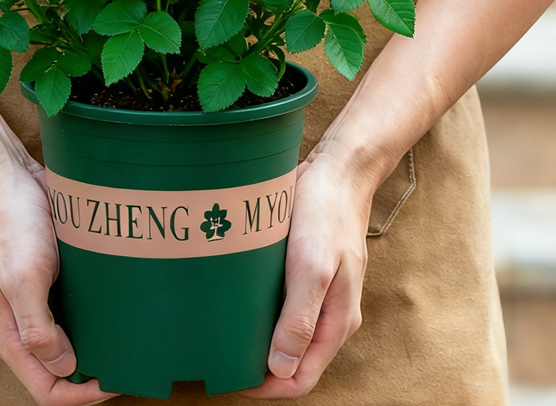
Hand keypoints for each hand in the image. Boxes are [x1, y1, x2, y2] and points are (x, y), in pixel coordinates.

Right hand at [0, 158, 117, 405]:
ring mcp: (33, 303)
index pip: (43, 387)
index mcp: (6, 333)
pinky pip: (71, 313)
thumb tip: (64, 367)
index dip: (78, 395)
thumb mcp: (22, 277)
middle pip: (56, 370)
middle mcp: (19, 325)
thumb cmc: (12, 226)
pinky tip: (115, 311)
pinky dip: (92, 319)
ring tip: (127, 341)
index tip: (112, 381)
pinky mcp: (48, 282)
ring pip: (66, 343)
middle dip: (89, 375)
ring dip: (93, 347)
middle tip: (127, 362)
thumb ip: (37, 327)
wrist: (9, 181)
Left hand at [241, 143, 372, 397]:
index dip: (267, 387)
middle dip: (259, 366)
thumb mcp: (312, 268)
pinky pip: (281, 303)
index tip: (230, 378)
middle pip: (292, 359)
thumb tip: (281, 368)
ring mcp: (316, 291)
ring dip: (258, 338)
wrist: (336, 170)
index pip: (301, 378)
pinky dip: (260, 310)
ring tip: (222, 332)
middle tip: (219, 356)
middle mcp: (328, 313)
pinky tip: (235, 301)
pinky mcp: (303, 270)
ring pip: (285, 331)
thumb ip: (300, 319)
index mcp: (336, 321)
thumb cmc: (326, 215)